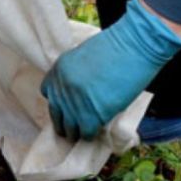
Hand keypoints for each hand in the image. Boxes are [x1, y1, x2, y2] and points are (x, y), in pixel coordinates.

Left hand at [40, 0, 180, 140]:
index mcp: (58, 69)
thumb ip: (75, 73)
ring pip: (69, 128)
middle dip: (65, 121)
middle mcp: (62, 87)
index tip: (67, 106)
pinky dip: (91, 134)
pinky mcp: (91, 115)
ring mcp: (74, 103)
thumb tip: (78, 92)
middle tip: (75, 125)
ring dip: (77, 131)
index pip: (47, 92)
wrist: (133, 46)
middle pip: (56, 114)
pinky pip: (85, 133)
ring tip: (86, 131)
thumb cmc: (115, 47)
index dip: (59, 101)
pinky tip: (97, 130)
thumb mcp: (84, 56)